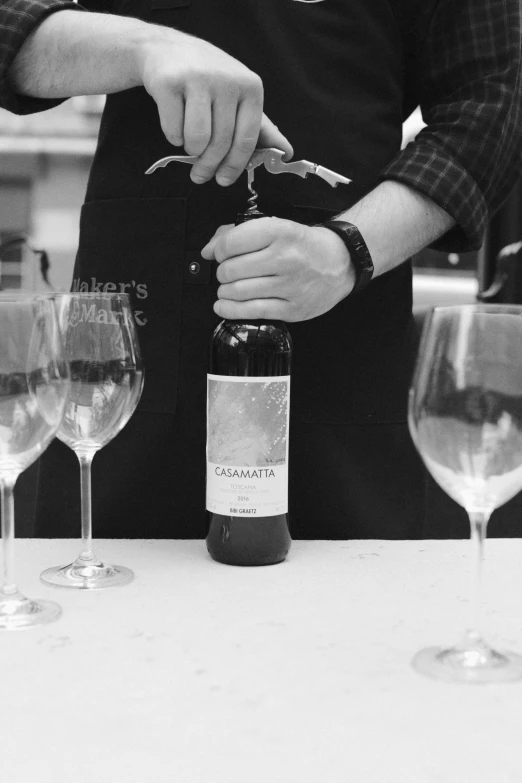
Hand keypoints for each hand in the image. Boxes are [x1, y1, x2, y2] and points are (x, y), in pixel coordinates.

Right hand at [140, 31, 292, 184]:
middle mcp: (227, 81)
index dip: (235, 166)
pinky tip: (175, 124)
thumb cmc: (208, 79)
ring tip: (189, 143)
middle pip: (221, 143)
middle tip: (200, 176)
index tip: (224, 180)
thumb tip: (286, 153)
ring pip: (197, 140)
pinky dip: (173, 136)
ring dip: (191, 150)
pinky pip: (173, 129)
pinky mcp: (169, 83)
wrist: (167, 49)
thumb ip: (261, 128)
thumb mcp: (239, 97)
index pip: (247, 138)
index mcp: (250, 87)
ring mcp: (198, 79)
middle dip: (209, 166)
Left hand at [201, 219, 355, 321]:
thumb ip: (238, 234)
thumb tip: (208, 250)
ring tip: (229, 287)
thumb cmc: (303, 245)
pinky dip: (230, 310)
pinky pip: (252, 311)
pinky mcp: (292, 309)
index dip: (218, 251)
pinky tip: (224, 305)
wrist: (340, 262)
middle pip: (230, 270)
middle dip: (222, 273)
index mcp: (280, 232)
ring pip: (238, 292)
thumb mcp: (275, 227)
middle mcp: (285, 258)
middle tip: (228, 272)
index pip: (230, 244)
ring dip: (225, 291)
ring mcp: (290, 286)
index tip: (220, 254)